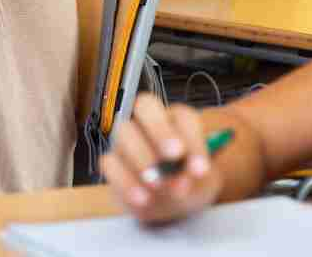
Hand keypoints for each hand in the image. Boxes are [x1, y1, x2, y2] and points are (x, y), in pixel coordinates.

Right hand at [100, 94, 222, 222]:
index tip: (200, 168)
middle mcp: (146, 123)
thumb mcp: (201, 180)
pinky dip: (125, 181)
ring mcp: (125, 140)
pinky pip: (110, 163)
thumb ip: (193, 176)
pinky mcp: (112, 163)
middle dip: (160, 130)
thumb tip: (181, 180)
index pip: (182, 116)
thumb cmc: (189, 181)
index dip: (191, 138)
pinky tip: (142, 198)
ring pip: (124, 131)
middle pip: (145, 106)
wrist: (170, 205)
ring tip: (158, 184)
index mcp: (175, 121)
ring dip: (141, 156)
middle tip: (174, 156)